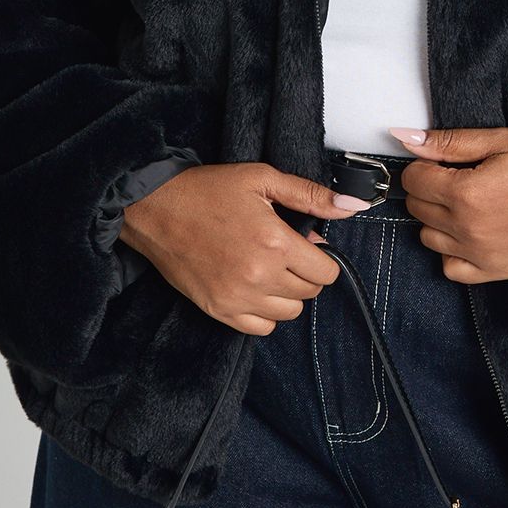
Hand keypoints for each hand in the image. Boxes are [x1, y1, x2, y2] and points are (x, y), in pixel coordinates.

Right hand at [119, 162, 367, 334]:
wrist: (155, 208)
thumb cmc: (207, 190)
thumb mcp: (262, 179)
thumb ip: (310, 196)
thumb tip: (352, 206)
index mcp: (275, 242)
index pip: (326, 272)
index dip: (322, 257)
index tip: (307, 245)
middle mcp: (259, 276)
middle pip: (310, 292)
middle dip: (305, 272)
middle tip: (284, 251)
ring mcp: (237, 298)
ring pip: (289, 313)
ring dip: (286, 293)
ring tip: (267, 268)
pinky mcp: (218, 310)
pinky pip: (260, 328)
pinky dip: (264, 312)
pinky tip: (253, 288)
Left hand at [386, 126, 507, 283]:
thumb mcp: (501, 141)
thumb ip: (450, 142)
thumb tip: (405, 137)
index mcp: (465, 193)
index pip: (413, 180)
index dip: (424, 166)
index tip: (442, 162)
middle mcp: (467, 229)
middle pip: (418, 208)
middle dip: (429, 189)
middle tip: (457, 178)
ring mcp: (480, 255)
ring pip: (429, 238)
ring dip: (438, 219)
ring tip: (466, 204)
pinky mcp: (496, 271)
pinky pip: (451, 269)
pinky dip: (452, 252)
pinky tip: (468, 233)